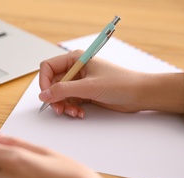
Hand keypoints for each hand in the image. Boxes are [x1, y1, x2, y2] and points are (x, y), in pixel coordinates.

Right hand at [39, 51, 183, 117]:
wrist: (140, 94)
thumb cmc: (121, 83)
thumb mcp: (89, 86)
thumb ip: (64, 90)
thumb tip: (44, 95)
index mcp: (76, 59)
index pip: (48, 67)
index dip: (44, 81)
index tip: (46, 95)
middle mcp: (76, 70)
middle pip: (53, 84)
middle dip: (55, 98)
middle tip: (59, 109)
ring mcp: (80, 83)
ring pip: (60, 95)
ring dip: (64, 106)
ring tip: (74, 112)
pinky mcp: (85, 94)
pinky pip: (70, 102)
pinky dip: (72, 109)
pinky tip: (80, 113)